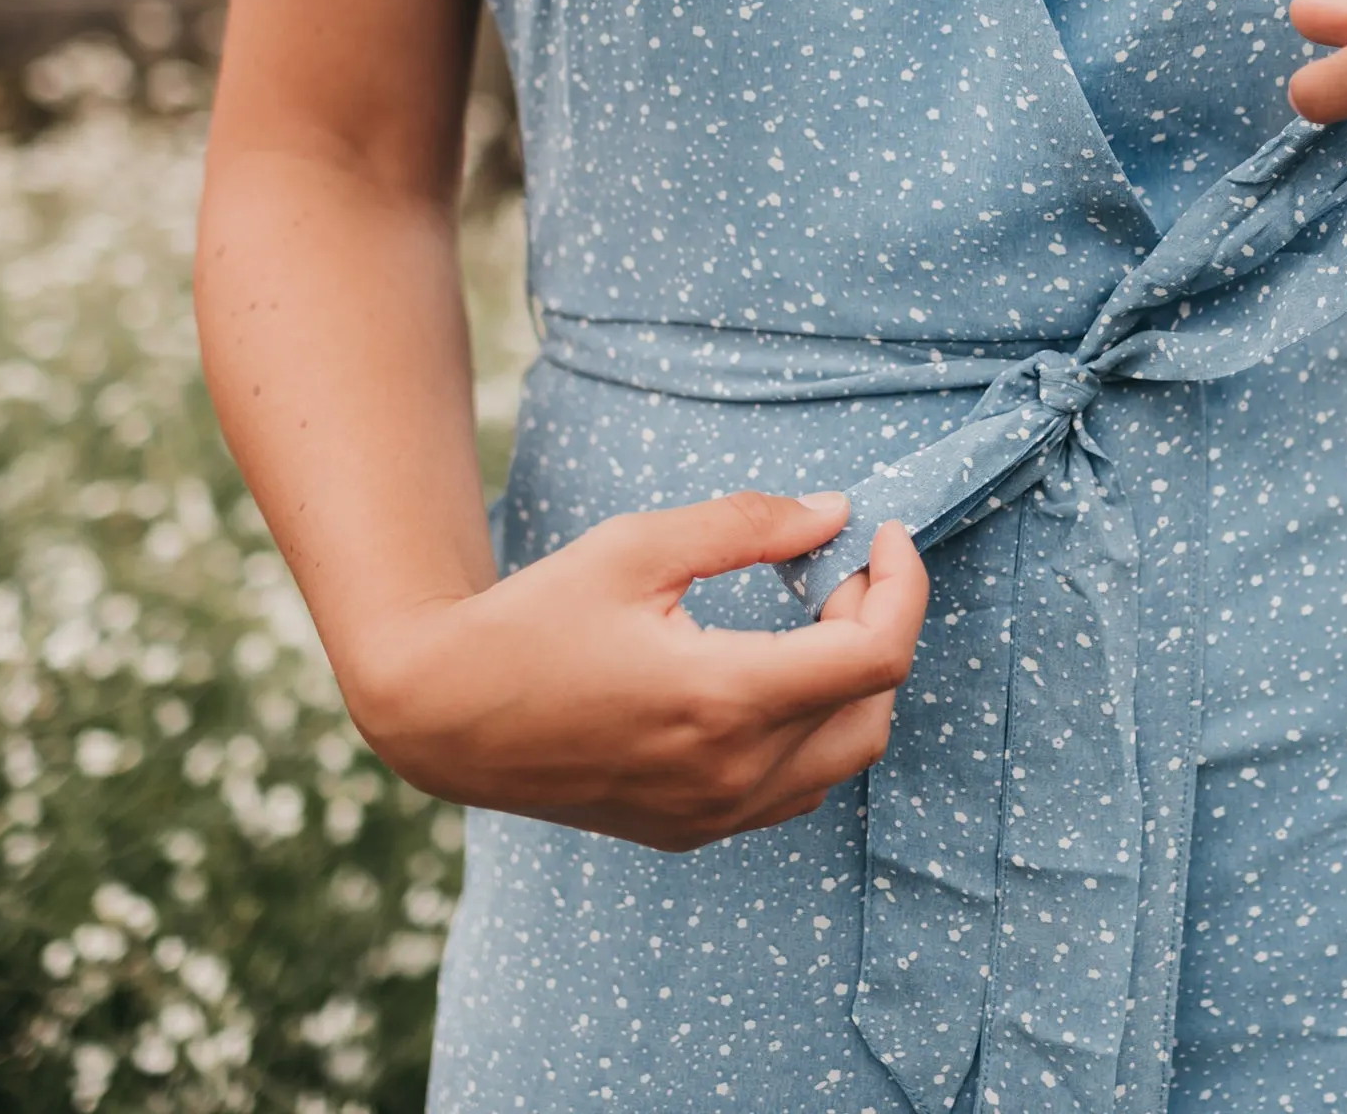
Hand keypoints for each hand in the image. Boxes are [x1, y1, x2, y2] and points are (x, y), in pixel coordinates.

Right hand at [341, 491, 929, 851]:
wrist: (444, 715)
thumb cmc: (532, 619)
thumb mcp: (636, 548)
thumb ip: (747, 526)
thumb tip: (836, 513)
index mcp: (723, 699)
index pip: (876, 656)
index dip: (903, 586)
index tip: (886, 535)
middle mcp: (729, 774)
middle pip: (875, 710)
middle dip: (881, 628)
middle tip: (838, 571)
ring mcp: (711, 815)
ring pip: (843, 758)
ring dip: (854, 686)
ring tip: (811, 618)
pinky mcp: (691, 832)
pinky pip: (794, 791)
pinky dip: (814, 731)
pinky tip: (773, 677)